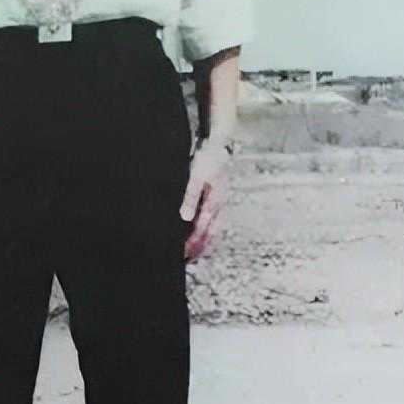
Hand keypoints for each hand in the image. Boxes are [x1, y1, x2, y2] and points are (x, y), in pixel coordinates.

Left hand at [179, 136, 231, 261]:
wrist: (219, 143)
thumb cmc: (207, 158)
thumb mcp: (195, 177)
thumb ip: (190, 197)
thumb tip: (185, 218)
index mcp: (214, 203)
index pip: (202, 230)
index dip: (192, 244)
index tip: (183, 254)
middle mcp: (219, 206)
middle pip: (211, 234)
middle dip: (200, 249)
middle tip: (188, 261)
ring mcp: (220, 202)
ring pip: (213, 228)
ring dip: (204, 242)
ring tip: (194, 252)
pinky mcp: (217, 198)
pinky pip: (213, 220)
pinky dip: (206, 230)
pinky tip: (199, 232)